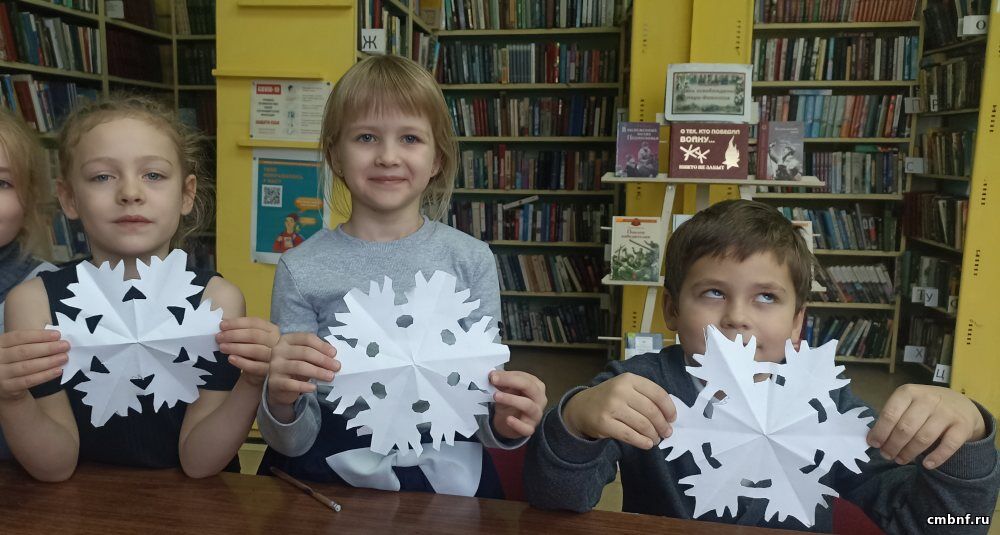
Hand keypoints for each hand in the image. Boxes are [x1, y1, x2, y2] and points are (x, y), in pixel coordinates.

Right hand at [0, 330, 67, 401]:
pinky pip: (28, 381)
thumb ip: (30, 342)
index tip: (57, 335)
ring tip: (64, 357)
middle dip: (47, 348)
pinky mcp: (7, 387)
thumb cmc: (15, 361)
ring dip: (49, 361)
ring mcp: (0, 373)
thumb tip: (56, 338)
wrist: (4, 385)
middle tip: (65, 346)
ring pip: (27, 366)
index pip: (19, 337)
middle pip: (24, 351)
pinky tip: (58, 371)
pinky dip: (45, 375)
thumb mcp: (15, 348)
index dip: (39, 335)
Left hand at [216, 317, 279, 386]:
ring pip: (255, 350)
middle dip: (234, 335)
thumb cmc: (253, 351)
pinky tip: (230, 359)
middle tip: (219, 337)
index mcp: (271, 329)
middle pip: (254, 335)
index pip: (255, 322)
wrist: (260, 372)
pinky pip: (255, 366)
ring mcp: (274, 356)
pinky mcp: (269, 371)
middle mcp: (275, 341)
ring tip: (222, 347)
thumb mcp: (249, 338)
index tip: (222, 325)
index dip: (237, 323)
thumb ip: (239, 330)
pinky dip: (242, 362)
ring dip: (236, 347)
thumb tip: (222, 322)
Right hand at [266, 332, 337, 407]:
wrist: (279, 386)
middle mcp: (278, 350)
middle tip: (337, 367)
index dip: (322, 345)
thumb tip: (333, 355)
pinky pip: (291, 384)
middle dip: (323, 359)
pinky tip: (314, 388)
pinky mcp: (274, 382)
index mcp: (287, 339)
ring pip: (299, 367)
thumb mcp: (304, 357)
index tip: (334, 353)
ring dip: (318, 372)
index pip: (307, 338)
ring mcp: (275, 366)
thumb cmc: (295, 367)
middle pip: (305, 352)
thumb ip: (316, 353)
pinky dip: (304, 386)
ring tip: (330, 377)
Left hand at [489, 370, 545, 439]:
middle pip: (530, 387)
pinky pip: (526, 428)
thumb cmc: (511, 402)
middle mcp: (540, 399)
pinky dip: (517, 424)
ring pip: (528, 405)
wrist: (508, 422)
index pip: (525, 378)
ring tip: (496, 396)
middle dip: (511, 382)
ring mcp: (536, 414)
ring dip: (511, 399)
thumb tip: (493, 376)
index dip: (508, 376)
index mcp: (536, 386)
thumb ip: (502, 382)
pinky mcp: (530, 428)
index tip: (492, 375)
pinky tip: (508, 419)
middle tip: (494, 380)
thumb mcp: (507, 390)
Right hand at [562, 372, 675, 449]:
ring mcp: (611, 407)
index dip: (669, 408)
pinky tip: (647, 444)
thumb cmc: (609, 398)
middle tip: (666, 433)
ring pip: (642, 424)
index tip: (672, 418)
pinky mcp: (604, 423)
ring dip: (653, 435)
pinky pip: (630, 435)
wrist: (581, 407)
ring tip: (656, 439)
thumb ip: (645, 396)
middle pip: (651, 411)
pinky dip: (642, 442)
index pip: (657, 393)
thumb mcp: (625, 388)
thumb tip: (669, 416)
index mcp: (629, 379)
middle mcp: (620, 390)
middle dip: (662, 425)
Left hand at [867, 384, 986, 469]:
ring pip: (923, 438)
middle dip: (893, 445)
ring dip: (909, 453)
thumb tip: (873, 439)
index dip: (880, 432)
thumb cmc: (925, 407)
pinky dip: (936, 457)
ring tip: (900, 460)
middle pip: (905, 428)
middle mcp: (928, 399)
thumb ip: (892, 417)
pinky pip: (948, 445)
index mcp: (908, 392)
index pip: (890, 414)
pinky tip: (926, 465)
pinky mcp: (963, 426)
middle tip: (887, 455)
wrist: (961, 405)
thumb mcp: (907, 404)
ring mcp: (946, 412)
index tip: (874, 444)